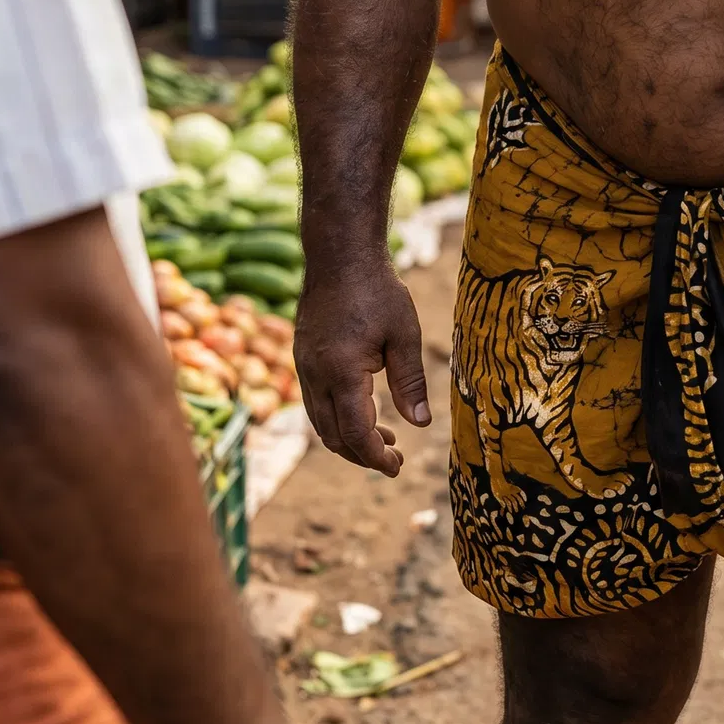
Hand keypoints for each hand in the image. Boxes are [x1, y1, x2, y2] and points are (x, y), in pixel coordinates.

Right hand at [295, 259, 428, 474]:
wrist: (339, 256)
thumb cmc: (377, 290)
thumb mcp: (404, 334)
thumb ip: (411, 381)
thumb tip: (421, 425)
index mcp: (342, 372)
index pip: (355, 433)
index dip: (375, 457)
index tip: (397, 467)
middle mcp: (316, 376)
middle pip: (334, 436)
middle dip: (362, 455)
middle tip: (395, 458)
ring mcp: (304, 368)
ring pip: (320, 423)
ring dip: (349, 438)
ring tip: (385, 438)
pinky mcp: (303, 359)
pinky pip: (315, 403)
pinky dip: (337, 417)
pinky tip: (363, 410)